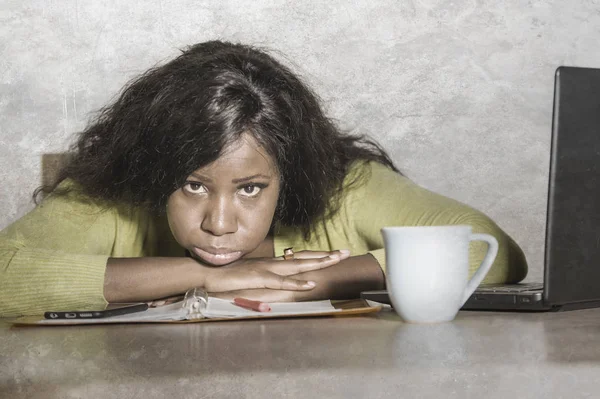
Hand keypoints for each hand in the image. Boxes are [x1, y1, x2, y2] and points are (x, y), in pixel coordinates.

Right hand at [202, 249, 349, 292]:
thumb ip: (264, 278)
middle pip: (304, 258)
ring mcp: (267, 270)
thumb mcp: (251, 276)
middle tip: (346, 252)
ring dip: (317, 263)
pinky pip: (281, 282)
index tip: (334, 253)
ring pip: (298, 266)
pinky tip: (310, 284)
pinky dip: (296, 283)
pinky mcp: (259, 279)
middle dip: (326, 256)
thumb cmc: (228, 276)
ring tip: (335, 260)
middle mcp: (273, 263)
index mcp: (272, 263)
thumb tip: (276, 279)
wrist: (208, 274)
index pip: (299, 257)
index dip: (317, 255)